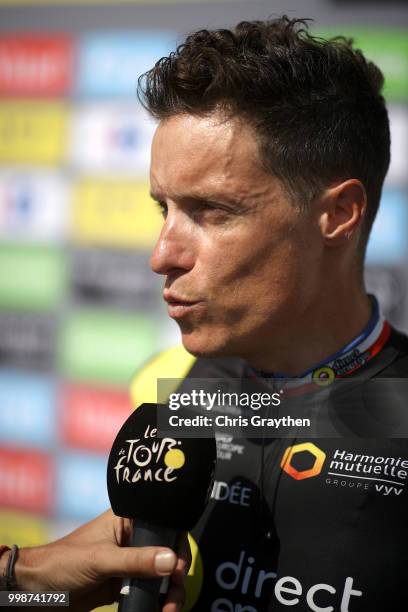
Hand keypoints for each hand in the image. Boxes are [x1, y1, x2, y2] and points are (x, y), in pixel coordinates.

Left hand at [13, 509, 190, 611]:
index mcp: (128, 519)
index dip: (177, 546)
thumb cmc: (63, 562)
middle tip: (175, 596)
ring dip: (168, 593)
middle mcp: (132, 538)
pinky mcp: (123, 583)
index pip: (163, 526)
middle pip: (167, 553)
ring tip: (168, 610)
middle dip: (176, 576)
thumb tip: (172, 562)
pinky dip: (156, 601)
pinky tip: (158, 610)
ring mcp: (129, 562)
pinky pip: (148, 591)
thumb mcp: (101, 560)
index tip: (180, 569)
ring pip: (160, 575)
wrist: (36, 591)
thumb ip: (136, 561)